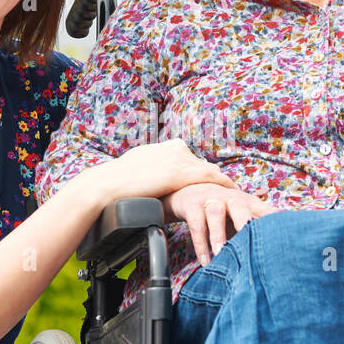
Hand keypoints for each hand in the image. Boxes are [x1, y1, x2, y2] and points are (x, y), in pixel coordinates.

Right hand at [95, 139, 234, 202]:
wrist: (110, 184)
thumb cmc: (120, 181)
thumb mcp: (139, 167)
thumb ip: (153, 169)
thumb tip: (156, 179)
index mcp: (167, 146)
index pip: (192, 160)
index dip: (201, 174)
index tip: (210, 185)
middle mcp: (176, 149)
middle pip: (203, 166)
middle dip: (214, 180)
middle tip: (226, 194)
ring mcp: (180, 159)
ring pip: (211, 171)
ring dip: (222, 185)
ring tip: (233, 197)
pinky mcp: (181, 173)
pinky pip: (211, 178)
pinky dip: (223, 187)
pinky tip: (232, 195)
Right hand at [162, 182, 275, 264]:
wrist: (188, 189)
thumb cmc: (223, 209)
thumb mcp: (240, 215)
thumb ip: (255, 229)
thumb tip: (278, 254)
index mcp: (247, 202)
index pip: (264, 211)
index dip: (275, 222)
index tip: (286, 237)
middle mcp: (231, 198)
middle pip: (240, 207)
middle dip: (245, 222)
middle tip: (251, 240)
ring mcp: (210, 200)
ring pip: (215, 214)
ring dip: (218, 235)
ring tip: (221, 254)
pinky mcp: (192, 206)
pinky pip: (196, 225)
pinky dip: (201, 245)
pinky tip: (205, 262)